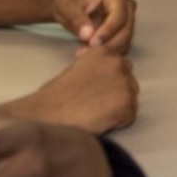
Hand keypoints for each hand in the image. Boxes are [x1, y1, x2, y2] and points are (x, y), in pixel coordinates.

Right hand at [0, 44, 137, 133]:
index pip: (119, 68)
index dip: (107, 83)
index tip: (92, 92)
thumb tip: (104, 75)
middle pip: (129, 83)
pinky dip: (117, 124)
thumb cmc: (54, 97)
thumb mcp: (76, 69)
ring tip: (93, 115)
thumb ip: (95, 69)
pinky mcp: (126, 105)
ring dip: (117, 109)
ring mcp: (124, 84)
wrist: (46, 115)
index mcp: (104, 52)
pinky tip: (97, 123)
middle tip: (93, 106)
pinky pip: (128, 118)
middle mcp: (118, 63)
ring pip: (130, 100)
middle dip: (117, 95)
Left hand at [52, 0, 134, 51]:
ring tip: (85, 53)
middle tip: (88, 52)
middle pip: (126, 28)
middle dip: (108, 43)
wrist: (67, 7)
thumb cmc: (68, 2)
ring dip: (107, 49)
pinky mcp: (122, 30)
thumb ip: (77, 19)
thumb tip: (88, 35)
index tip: (91, 43)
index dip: (108, 30)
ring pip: (125, 39)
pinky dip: (107, 51)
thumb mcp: (66, 8)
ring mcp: (126, 18)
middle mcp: (126, 5)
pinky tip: (90, 53)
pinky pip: (121, 45)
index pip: (119, 15)